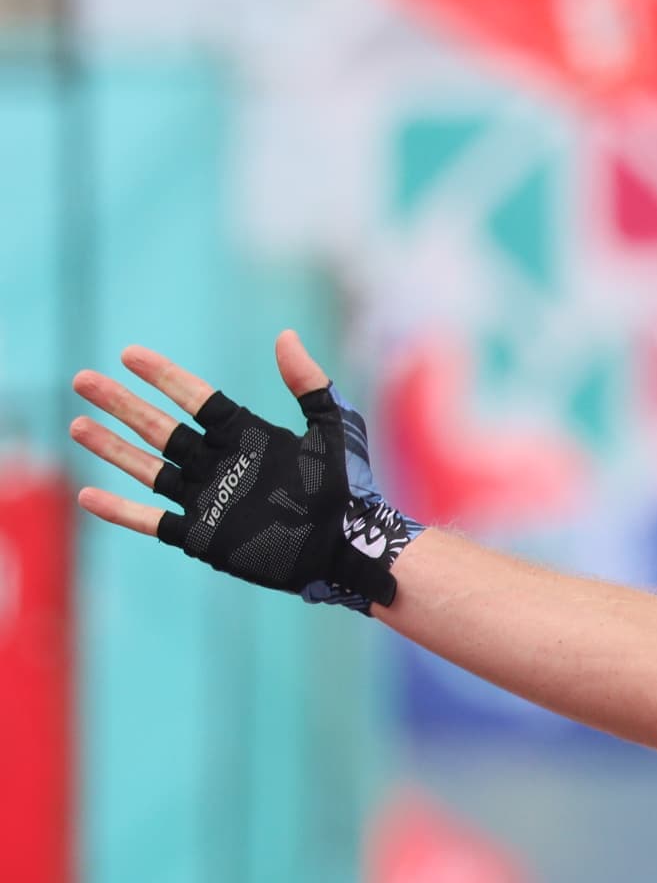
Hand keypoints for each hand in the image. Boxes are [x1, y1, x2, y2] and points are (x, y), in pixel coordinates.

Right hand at [70, 330, 415, 612]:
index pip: (195, 400)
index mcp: (246, 436)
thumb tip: (284, 335)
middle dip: (122, 405)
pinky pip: (153, 522)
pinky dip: (121, 511)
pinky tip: (89, 495)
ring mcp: (209, 500)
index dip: (164, 377)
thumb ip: (309, 384)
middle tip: (83, 381)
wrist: (352, 547)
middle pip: (159, 428)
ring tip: (77, 425)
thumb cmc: (350, 488)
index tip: (130, 355)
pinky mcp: (204, 536)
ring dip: (112, 449)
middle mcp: (220, 464)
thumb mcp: (334, 428)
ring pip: (148, 469)